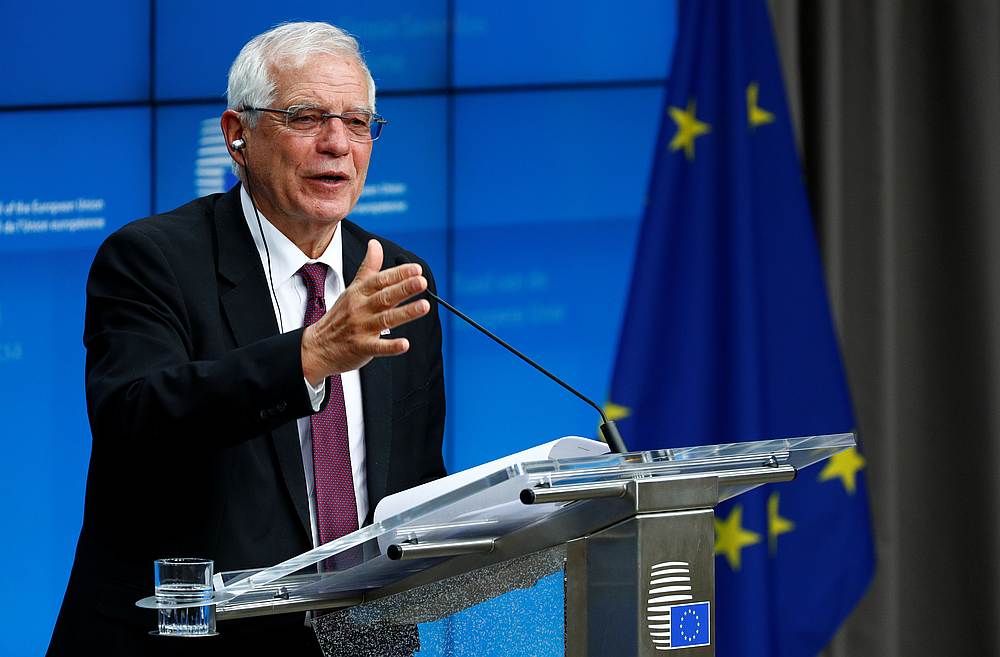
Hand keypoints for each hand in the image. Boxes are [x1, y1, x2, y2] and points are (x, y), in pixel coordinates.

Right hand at [300, 239, 429, 384]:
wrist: (318, 346)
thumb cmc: (339, 316)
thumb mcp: (352, 289)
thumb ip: (368, 268)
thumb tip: (375, 244)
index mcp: (359, 293)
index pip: (380, 280)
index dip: (399, 274)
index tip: (416, 268)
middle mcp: (360, 308)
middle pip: (385, 296)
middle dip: (404, 288)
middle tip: (422, 282)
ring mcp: (361, 328)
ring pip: (386, 319)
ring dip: (405, 312)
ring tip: (424, 306)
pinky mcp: (361, 347)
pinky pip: (378, 347)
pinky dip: (391, 346)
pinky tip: (405, 344)